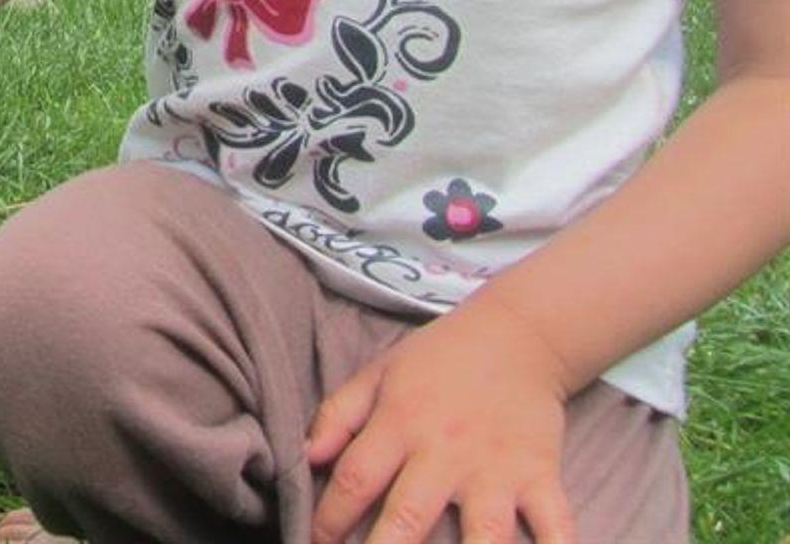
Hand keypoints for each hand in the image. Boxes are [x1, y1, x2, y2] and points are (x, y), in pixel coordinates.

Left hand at [307, 298, 575, 543]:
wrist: (517, 335)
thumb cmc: (438, 358)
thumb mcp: (378, 374)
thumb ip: (338, 415)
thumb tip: (306, 457)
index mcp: (399, 423)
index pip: (354, 480)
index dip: (329, 519)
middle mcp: (445, 451)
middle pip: (409, 517)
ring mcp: (496, 469)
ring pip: (483, 533)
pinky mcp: (541, 476)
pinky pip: (554, 525)